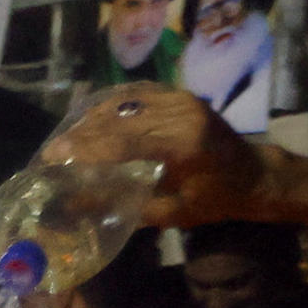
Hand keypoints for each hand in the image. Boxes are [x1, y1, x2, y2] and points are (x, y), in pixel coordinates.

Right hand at [50, 83, 259, 223]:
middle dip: (82, 134)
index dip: (84, 149)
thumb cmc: (216, 201)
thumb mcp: (171, 213)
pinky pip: (138, 95)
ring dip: (92, 119)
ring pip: (125, 104)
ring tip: (68, 136)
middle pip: (119, 118)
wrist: (255, 175)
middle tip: (52, 149)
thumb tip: (77, 206)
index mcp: (183, 145)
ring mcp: (182, 100)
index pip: (123, 142)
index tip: (53, 156)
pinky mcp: (182, 95)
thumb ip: (124, 207)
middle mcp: (182, 115)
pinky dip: (112, 106)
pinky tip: (92, 118)